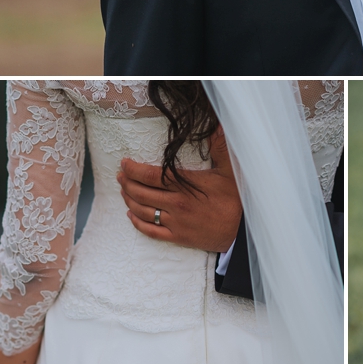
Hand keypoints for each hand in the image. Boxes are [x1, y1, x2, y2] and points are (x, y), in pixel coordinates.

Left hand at [116, 128, 242, 251]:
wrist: (242, 232)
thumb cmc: (235, 199)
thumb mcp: (231, 170)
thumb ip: (220, 147)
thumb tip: (218, 125)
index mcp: (185, 186)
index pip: (151, 176)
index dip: (134, 169)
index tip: (124, 163)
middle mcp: (176, 204)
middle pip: (142, 193)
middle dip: (127, 183)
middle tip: (120, 175)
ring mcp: (175, 222)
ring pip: (143, 211)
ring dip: (129, 200)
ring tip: (123, 191)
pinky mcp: (178, 237)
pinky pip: (151, 231)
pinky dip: (137, 223)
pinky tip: (131, 215)